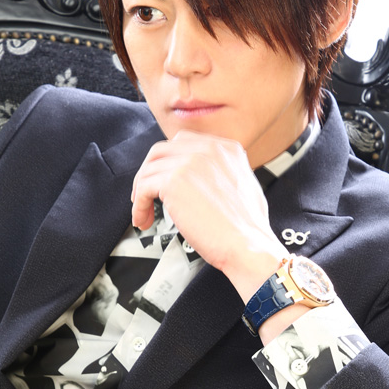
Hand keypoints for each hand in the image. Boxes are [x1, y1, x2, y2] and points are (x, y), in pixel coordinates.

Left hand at [131, 130, 286, 301]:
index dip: (168, 162)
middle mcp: (209, 150)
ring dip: (141, 192)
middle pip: (162, 151)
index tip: (163, 179)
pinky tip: (143, 219)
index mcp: (226, 149)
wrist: (249, 246)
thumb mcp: (244, 186)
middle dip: (150, 172)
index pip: (184, 142)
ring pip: (149, 170)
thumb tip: (200, 181)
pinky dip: (139, 205)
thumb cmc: (248, 229)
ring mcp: (190, 163)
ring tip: (144, 212)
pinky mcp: (174, 181)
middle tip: (147, 193)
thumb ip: (222, 174)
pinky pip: (144, 188)